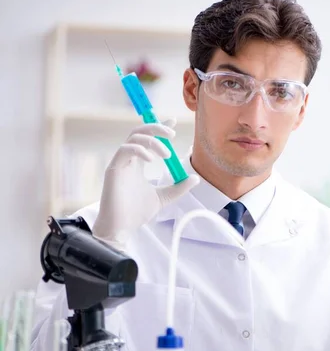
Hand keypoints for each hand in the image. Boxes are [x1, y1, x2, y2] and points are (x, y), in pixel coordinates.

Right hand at [92, 119, 199, 249]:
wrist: (122, 228)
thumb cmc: (137, 212)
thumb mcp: (164, 197)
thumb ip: (178, 187)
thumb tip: (195, 178)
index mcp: (138, 163)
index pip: (148, 138)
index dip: (160, 127)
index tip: (173, 122)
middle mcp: (129, 160)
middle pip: (139, 132)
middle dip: (156, 128)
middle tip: (172, 134)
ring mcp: (120, 163)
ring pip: (133, 138)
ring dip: (152, 141)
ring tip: (167, 155)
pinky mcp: (113, 169)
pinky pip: (125, 150)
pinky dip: (139, 150)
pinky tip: (151, 160)